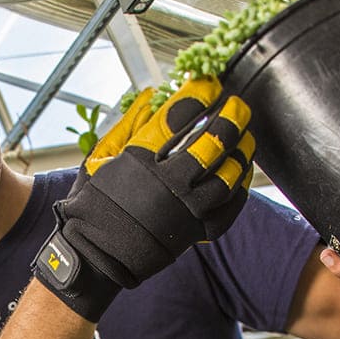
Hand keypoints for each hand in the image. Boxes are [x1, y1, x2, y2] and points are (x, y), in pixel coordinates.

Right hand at [33, 77, 255, 321]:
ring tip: (246, 136)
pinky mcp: (196, 231)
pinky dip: (241, 186)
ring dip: (242, 150)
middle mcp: (166, 182)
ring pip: (228, 173)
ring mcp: (185, 209)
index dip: (199, 94)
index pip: (178, 117)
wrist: (97, 255)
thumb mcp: (98, 159)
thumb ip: (126, 125)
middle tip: (237, 105)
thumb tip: (150, 94)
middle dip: (230, 117)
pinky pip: (231, 206)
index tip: (210, 83)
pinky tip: (242, 171)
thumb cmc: (94, 203)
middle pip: (212, 142)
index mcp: (139, 160)